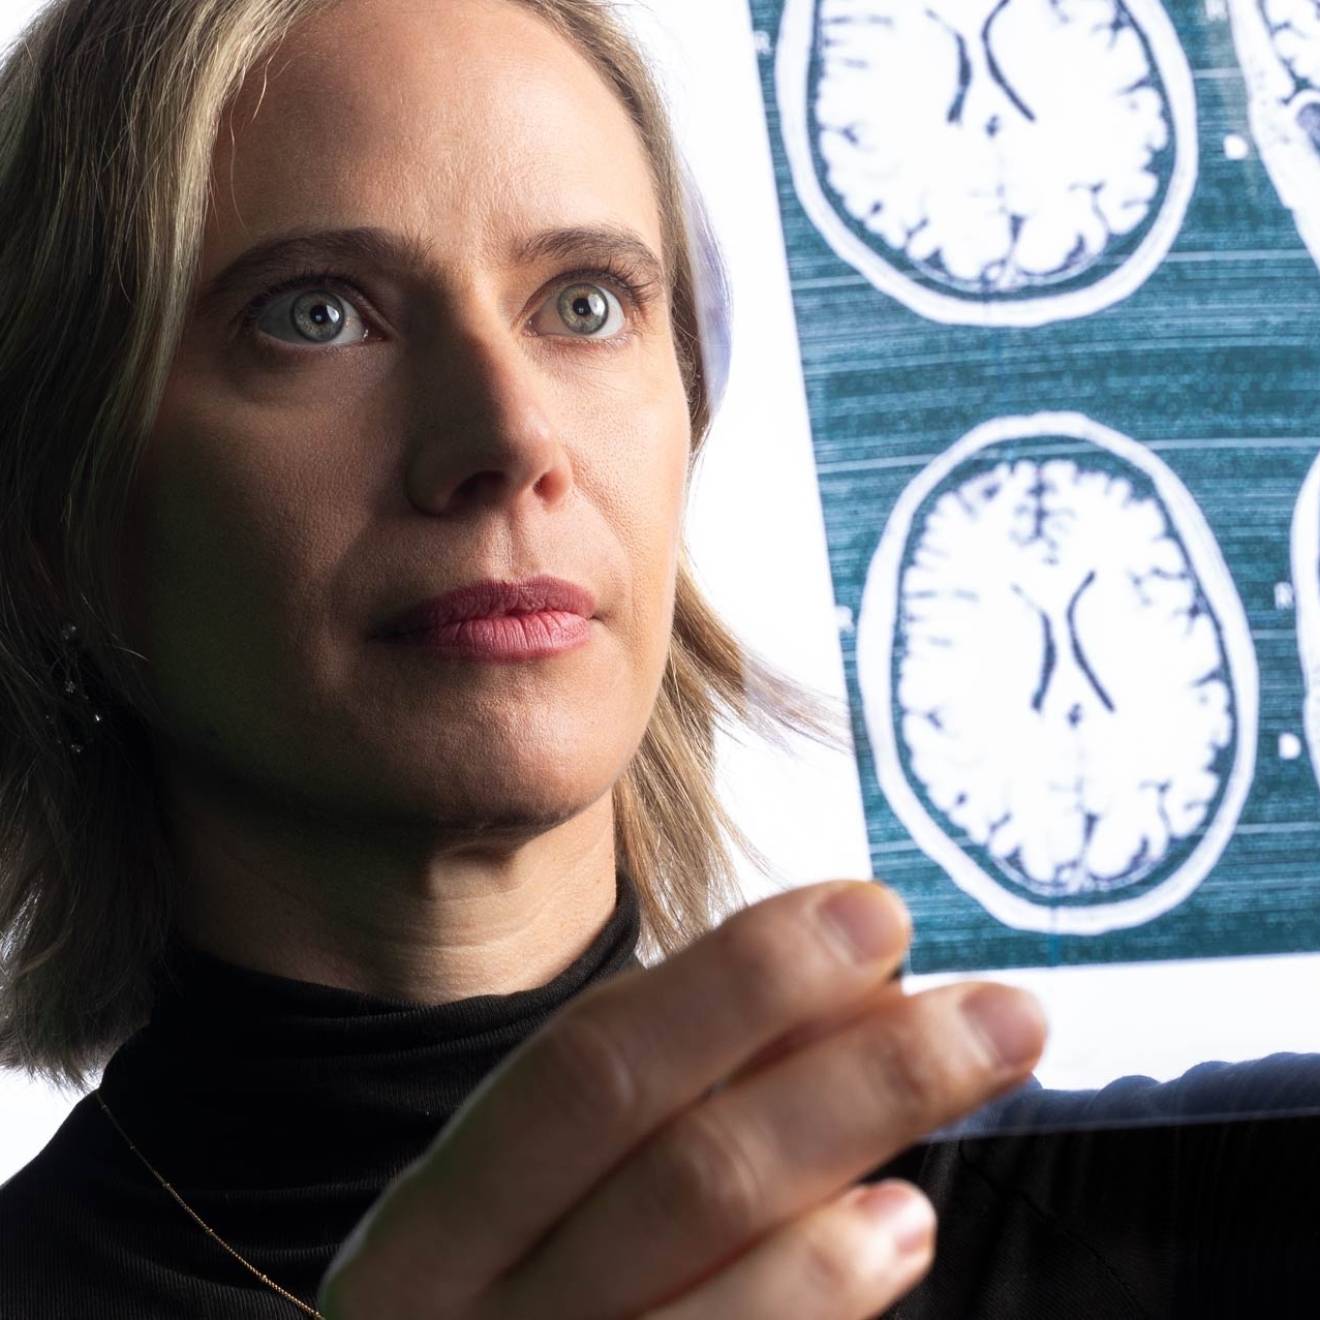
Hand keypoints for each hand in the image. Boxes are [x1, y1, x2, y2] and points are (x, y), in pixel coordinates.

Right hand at [316, 878, 1045, 1318]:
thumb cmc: (513, 1310)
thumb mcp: (548, 1203)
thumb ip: (678, 1100)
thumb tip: (855, 997)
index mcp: (436, 1228)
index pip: (587, 1069)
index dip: (736, 982)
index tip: (869, 913)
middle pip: (683, 1177)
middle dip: (855, 1076)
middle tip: (1002, 1012)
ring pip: (713, 1282)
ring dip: (867, 1180)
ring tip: (970, 1096)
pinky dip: (824, 1294)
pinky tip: (900, 1229)